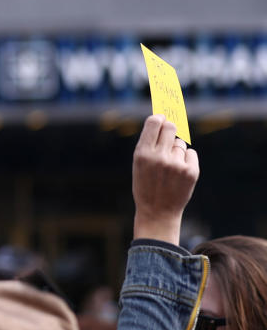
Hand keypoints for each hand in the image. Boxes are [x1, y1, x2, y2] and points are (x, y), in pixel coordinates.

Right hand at [132, 115, 198, 244]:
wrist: (157, 211)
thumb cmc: (145, 184)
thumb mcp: (139, 163)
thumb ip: (149, 143)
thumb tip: (163, 120)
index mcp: (142, 153)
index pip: (154, 122)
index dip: (159, 118)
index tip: (161, 117)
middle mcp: (160, 157)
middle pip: (171, 127)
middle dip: (170, 128)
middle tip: (168, 134)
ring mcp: (176, 164)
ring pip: (180, 143)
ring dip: (176, 149)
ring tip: (170, 166)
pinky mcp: (191, 172)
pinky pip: (190, 153)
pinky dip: (186, 159)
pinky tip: (179, 171)